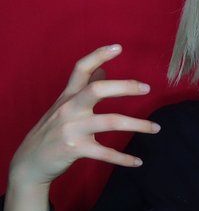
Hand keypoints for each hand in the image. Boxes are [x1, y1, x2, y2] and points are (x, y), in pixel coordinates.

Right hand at [9, 44, 160, 188]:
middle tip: (147, 88)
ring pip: (110, 122)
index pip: (81, 68)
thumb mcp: (64, 107)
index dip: (99, 55)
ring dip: (137, 124)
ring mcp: (72, 129)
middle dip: (125, 87)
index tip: (118, 47)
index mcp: (68, 96)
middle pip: (97, 89)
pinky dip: (124, 158)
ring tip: (156, 128)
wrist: (30, 162)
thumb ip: (84, 89)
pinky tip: (137, 161)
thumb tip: (104, 71)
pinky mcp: (75, 149)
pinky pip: (105, 153)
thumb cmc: (52, 131)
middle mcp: (70, 108)